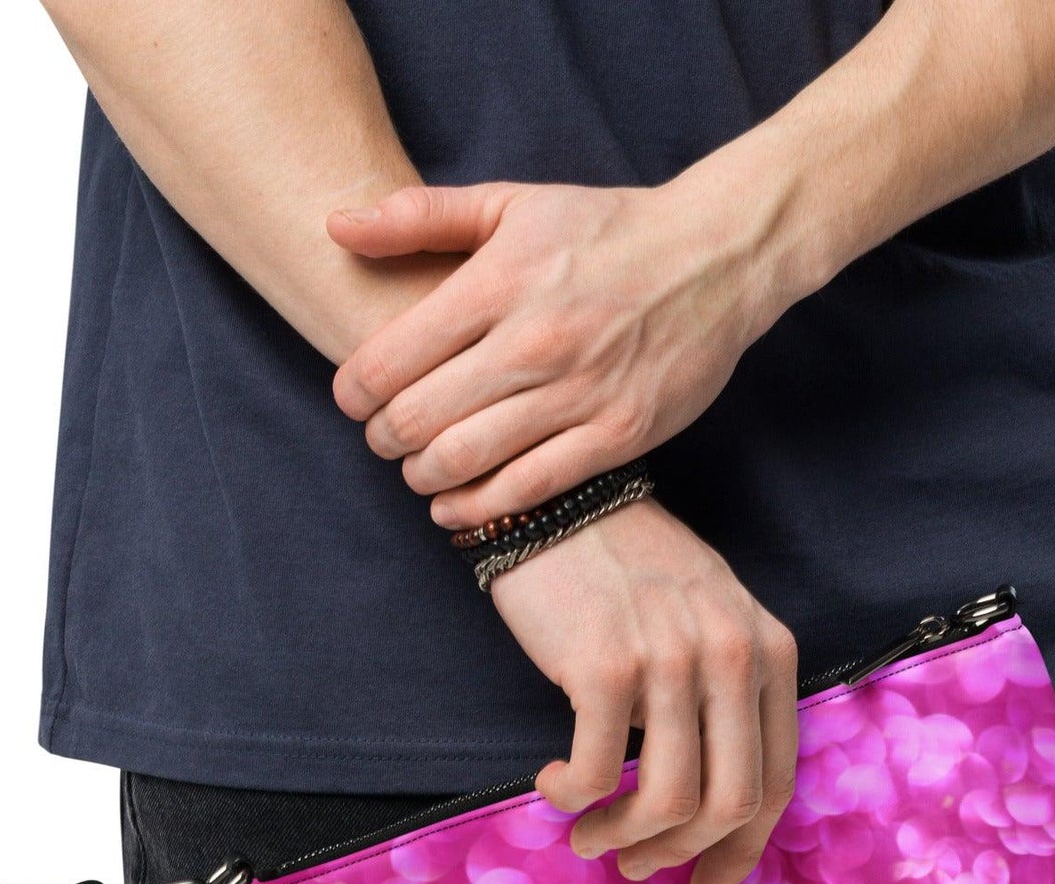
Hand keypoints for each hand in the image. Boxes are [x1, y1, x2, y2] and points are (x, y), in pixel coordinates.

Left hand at [326, 167, 794, 526]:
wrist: (719, 255)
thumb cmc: (605, 230)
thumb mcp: (513, 202)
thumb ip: (420, 216)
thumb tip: (335, 226)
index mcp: (500, 281)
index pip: (390, 360)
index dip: (353, 392)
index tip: (354, 399)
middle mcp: (535, 340)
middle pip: (418, 418)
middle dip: (383, 439)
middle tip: (383, 439)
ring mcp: (580, 392)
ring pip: (465, 460)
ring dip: (423, 477)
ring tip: (417, 470)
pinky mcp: (619, 435)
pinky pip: (528, 490)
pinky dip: (478, 509)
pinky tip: (456, 507)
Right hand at [492, 498, 796, 883]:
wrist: (558, 503)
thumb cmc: (625, 576)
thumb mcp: (706, 624)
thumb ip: (723, 701)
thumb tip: (705, 811)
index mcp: (768, 651)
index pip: (777, 781)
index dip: (741, 852)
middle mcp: (732, 655)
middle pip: (729, 804)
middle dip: (679, 854)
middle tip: (634, 864)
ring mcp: (672, 660)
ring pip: (669, 800)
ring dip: (621, 837)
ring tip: (588, 835)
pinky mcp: (605, 666)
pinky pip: (597, 772)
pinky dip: (571, 797)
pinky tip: (553, 784)